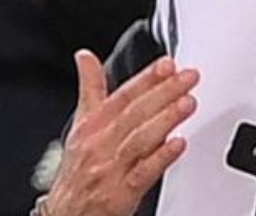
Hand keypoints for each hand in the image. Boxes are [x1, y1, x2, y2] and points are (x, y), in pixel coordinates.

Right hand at [45, 50, 198, 215]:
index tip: (168, 64)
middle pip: (134, 114)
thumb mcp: (81, 125)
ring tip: (188, 103)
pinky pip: (143, 173)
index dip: (145, 78)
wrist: (66, 214)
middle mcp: (100, 144)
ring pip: (139, 140)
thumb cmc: (79, 167)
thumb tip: (85, 56)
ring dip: (165, 119)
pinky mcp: (121, 194)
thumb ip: (90, 88)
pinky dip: (161, 157)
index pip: (121, 96)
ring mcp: (111, 169)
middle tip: (189, 77)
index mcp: (92, 125)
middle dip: (163, 92)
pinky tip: (179, 143)